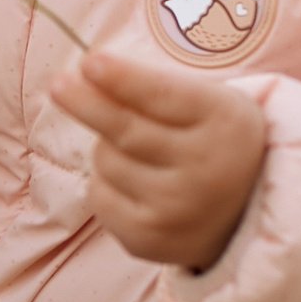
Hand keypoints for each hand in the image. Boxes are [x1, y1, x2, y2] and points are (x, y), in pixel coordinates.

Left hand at [50, 51, 265, 269]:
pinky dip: (103, 183)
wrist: (242, 213)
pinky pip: (99, 196)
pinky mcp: (150, 239)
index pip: (163, 96)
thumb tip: (87, 73)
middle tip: (58, 84)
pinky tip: (130, 183)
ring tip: (135, 151)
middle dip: (86, 104)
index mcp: (225, 123)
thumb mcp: (206, 102)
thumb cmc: (211, 140)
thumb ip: (156, 87)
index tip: (90, 62)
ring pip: (106, 160)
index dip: (124, 79)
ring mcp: (177, 209)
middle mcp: (206, 170)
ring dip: (105, 147)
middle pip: (126, 130)